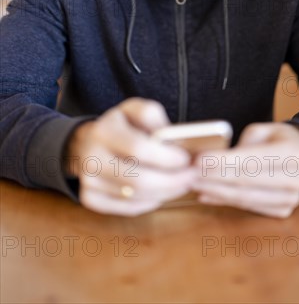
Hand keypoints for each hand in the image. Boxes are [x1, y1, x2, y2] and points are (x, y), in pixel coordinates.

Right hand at [63, 98, 196, 215]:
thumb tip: (172, 140)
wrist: (88, 142)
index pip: (138, 149)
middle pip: (138, 179)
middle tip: (192, 176)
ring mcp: (88, 181)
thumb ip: (153, 117)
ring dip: (165, 192)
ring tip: (182, 183)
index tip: (186, 158)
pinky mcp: (90, 199)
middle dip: (172, 181)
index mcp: (103, 131)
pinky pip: (128, 208)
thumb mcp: (135, 109)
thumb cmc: (121, 125)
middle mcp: (91, 158)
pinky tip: (162, 192)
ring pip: (136, 196)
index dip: (166, 157)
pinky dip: (150, 202)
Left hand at [191, 123, 298, 217]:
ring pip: (244, 198)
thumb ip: (240, 145)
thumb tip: (209, 160)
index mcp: (294, 153)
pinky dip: (223, 200)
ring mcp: (291, 199)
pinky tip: (205, 194)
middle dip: (213, 178)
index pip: (253, 160)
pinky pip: (246, 207)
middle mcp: (297, 179)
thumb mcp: (261, 130)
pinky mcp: (282, 211)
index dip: (224, 162)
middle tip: (188, 173)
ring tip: (193, 183)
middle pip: (246, 182)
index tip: (198, 160)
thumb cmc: (276, 139)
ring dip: (214, 191)